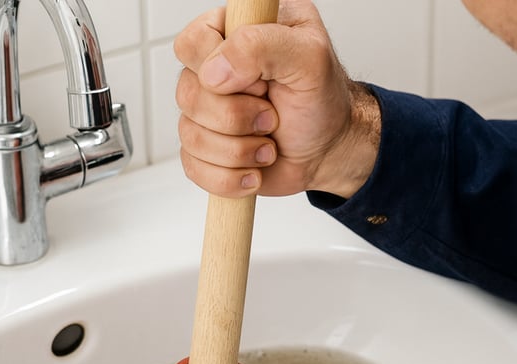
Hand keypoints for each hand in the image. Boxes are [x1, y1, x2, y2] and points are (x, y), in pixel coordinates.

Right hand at [174, 0, 380, 198]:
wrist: (328, 151)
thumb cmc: (322, 102)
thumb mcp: (310, 58)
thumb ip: (262, 44)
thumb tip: (214, 72)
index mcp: (233, 33)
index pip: (192, 44)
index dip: (222, 70)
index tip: (262, 82)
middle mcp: (213, 70)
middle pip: (187, 96)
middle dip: (238, 117)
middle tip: (272, 116)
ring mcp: (204, 112)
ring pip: (190, 136)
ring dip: (239, 151)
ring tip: (268, 145)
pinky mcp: (204, 150)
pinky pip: (194, 169)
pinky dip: (231, 177)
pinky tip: (254, 169)